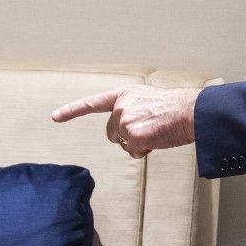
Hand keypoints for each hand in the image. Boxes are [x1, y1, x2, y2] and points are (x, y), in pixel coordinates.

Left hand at [51, 85, 199, 157]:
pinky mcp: (132, 134)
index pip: (93, 103)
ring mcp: (124, 120)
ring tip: (156, 132)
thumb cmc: (174, 109)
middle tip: (149, 130)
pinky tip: (157, 139)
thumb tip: (124, 134)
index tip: (55, 117)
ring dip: (137, 144)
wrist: (190, 112)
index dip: (72, 111)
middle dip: (125, 137)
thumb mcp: (147, 102)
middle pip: (111, 133)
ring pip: (122, 143)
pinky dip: (144, 150)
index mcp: (124, 94)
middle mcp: (120, 105)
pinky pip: (133, 151)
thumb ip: (130, 111)